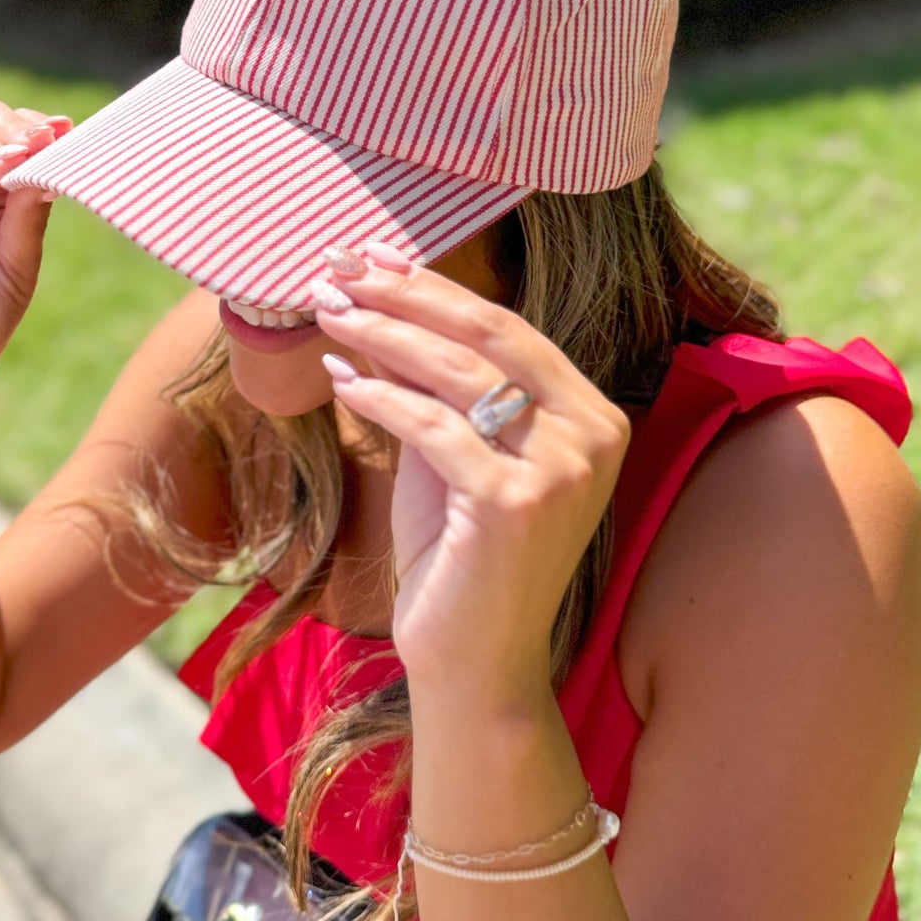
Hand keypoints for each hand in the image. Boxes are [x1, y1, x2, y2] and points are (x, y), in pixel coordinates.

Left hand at [311, 246, 631, 705]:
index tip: (372, 255)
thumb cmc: (459, 559)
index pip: (506, 327)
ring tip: (328, 311)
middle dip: (405, 292)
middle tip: (339, 266)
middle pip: (488, 334)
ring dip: (383, 331)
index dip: (434, 286)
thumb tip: (370, 298)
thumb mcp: (446, 453)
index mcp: (592, 414)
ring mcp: (561, 468)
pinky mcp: (517, 502)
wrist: (476, 665)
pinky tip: (339, 378)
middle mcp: (592, 433)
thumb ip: (428, 382)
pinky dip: (380, 396)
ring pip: (458, 372)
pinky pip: (434, 428)